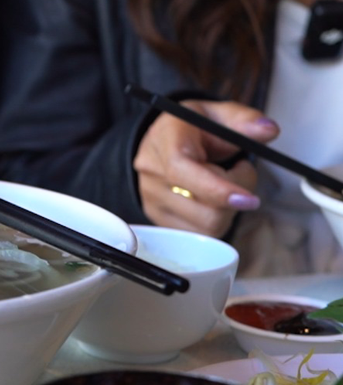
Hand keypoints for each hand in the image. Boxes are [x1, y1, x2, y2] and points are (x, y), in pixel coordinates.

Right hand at [132, 99, 278, 237]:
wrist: (161, 141)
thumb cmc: (192, 128)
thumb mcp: (217, 114)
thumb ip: (244, 120)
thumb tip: (268, 130)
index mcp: (165, 141)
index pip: (183, 172)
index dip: (218, 189)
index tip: (250, 199)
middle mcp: (152, 173)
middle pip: (204, 207)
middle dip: (236, 194)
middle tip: (238, 171)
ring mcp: (152, 199)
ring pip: (207, 225)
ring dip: (228, 209)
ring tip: (224, 185)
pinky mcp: (158, 218)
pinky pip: (200, 234)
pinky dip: (216, 219)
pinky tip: (212, 200)